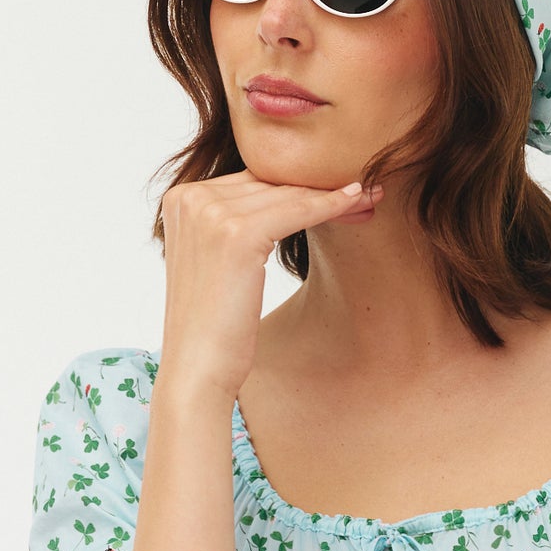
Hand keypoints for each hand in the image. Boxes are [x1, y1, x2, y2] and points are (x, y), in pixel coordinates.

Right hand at [156, 171, 383, 401]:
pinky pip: (297, 210)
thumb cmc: (214, 328)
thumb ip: (234, 226)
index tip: (337, 191)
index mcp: (180, 199)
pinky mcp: (236, 234)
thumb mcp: (217, 263)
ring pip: (288, 194)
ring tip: (370, 199)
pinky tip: (359, 201)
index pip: (251, 180)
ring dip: (334, 195)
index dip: (296, 185)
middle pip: (270, 182)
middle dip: (318, 188)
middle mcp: (190, 197)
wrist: (197, 370)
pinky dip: (331, 206)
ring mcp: (209, 213)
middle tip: (364, 193)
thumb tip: (283, 202)